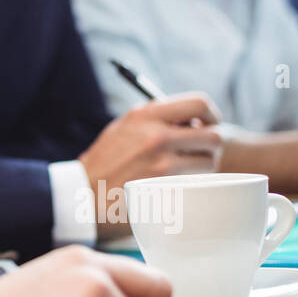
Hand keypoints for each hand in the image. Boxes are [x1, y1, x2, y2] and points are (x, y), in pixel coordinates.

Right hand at [79, 92, 222, 236]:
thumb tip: (190, 120)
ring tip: (185, 171)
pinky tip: (176, 185)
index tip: (207, 125)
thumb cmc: (104, 163)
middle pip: (213, 134)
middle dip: (211, 145)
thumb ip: (154, 120)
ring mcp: (161, 160)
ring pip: (209, 160)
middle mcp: (156, 133)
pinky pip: (197, 181)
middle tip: (201, 152)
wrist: (84, 194)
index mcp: (145, 114)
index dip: (211, 115)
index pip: (200, 103)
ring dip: (204, 166)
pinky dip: (193, 183)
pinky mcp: (164, 184)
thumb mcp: (123, 128)